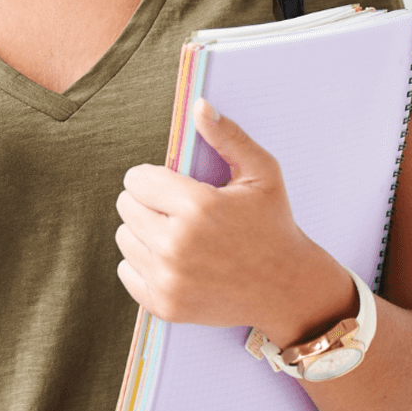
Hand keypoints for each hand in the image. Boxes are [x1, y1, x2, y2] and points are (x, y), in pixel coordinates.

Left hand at [114, 98, 333, 341]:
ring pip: (123, 237)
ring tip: (177, 235)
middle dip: (147, 203)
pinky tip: (173, 262)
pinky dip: (142, 264)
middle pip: (126, 206)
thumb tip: (199, 105)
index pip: (136, 179)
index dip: (153, 178)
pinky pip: (125, 271)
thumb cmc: (273, 224)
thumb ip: (228, 137)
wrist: (288, 289)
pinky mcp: (164, 305)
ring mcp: (169, 279)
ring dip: (143, 232)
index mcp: (198, 206)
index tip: (174, 186)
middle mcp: (178, 245)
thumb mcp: (262, 174)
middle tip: (178, 211)